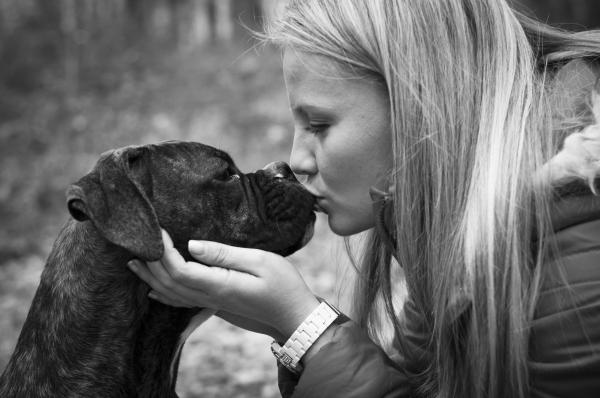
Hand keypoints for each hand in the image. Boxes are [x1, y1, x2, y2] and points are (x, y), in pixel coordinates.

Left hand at [128, 230, 319, 341]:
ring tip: (134, 261)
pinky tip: (154, 290)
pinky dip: (164, 295)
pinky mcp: (215, 304)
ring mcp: (211, 303)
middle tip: (139, 239)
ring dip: (151, 278)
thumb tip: (192, 245)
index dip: (163, 250)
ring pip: (171, 293)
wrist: (294, 315)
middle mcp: (210, 296)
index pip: (179, 269)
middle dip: (151, 261)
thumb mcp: (261, 261)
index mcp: (219, 284)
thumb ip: (225, 254)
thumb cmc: (284, 285)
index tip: (158, 229)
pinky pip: (182, 302)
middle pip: (169, 282)